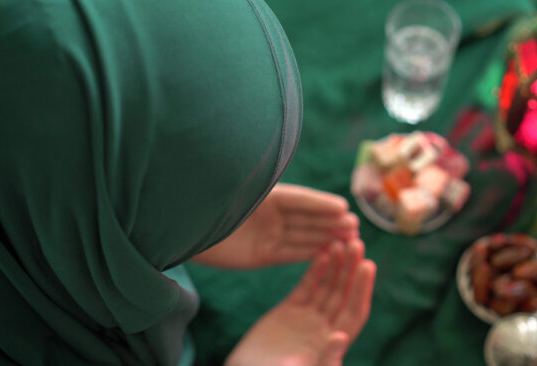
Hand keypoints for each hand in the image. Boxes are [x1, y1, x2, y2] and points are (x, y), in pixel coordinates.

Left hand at [192, 184, 358, 268]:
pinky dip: (309, 252)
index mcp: (264, 195)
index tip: (343, 206)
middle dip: (330, 221)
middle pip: (305, 218)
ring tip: (349, 239)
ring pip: (302, 236)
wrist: (182, 235)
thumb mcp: (235, 188)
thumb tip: (275, 153)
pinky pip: (290, 254)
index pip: (299, 199)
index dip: (320, 203)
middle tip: (354, 226)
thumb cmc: (207, 204)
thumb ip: (257, 178)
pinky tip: (328, 251)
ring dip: (326, 237)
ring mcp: (265, 235)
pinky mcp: (260, 257)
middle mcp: (268, 215)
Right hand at [225, 239, 375, 365]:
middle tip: (357, 242)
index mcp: (332, 345)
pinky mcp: (290, 311)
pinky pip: (308, 287)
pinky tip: (322, 252)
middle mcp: (325, 330)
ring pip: (328, 287)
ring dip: (336, 265)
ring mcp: (309, 319)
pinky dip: (315, 271)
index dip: (362, 289)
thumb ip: (325, 359)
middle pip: (344, 295)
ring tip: (340, 241)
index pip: (354, 312)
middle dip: (352, 269)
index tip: (368, 264)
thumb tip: (340, 337)